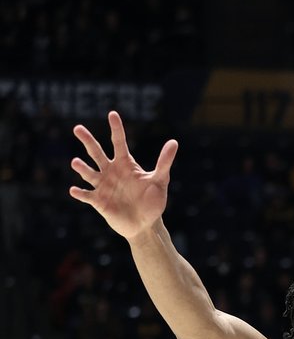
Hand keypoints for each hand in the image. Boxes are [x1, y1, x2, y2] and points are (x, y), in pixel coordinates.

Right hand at [69, 111, 178, 240]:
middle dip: (88, 141)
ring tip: (76, 162)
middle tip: (77, 128)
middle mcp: (111, 172)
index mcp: (125, 164)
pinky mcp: (99, 201)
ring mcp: (103, 186)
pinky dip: (80, 193)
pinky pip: (87, 196)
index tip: (112, 114)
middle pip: (97, 153)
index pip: (119, 142)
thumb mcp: (160, 181)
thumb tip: (173, 142)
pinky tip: (74, 190)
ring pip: (89, 173)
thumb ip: (164, 162)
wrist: (146, 224)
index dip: (116, 129)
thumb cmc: (153, 201)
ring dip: (82, 168)